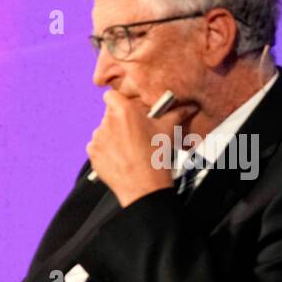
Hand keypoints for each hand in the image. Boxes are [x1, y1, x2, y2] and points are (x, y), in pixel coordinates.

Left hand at [85, 89, 176, 206]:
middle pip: (109, 114)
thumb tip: (188, 107)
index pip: (111, 95)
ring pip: (103, 130)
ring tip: (129, 147)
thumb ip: (177, 113)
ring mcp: (98, 139)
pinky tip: (120, 156)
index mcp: (124, 111)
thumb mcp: (169, 130)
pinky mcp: (93, 154)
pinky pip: (97, 146)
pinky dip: (106, 150)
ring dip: (113, 135)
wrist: (143, 187)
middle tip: (135, 131)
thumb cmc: (155, 158)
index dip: (119, 101)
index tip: (126, 107)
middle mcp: (107, 123)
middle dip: (120, 120)